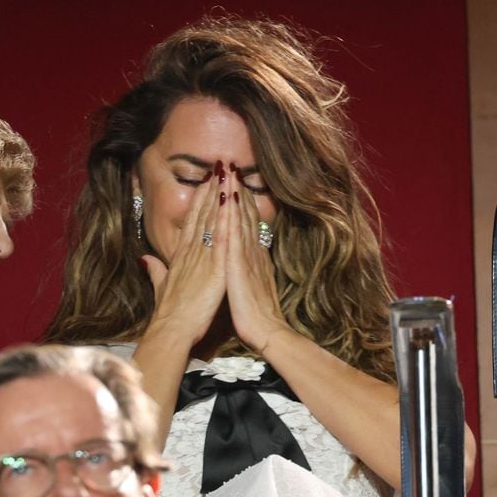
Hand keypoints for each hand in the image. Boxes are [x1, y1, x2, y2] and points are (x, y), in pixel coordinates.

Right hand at [140, 162, 229, 346]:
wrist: (172, 330)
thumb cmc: (168, 313)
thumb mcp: (161, 286)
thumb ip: (154, 270)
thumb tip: (144, 257)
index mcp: (182, 255)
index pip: (193, 221)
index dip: (200, 200)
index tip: (207, 181)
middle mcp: (192, 252)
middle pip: (203, 214)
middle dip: (211, 189)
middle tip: (219, 166)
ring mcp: (203, 258)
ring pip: (213, 220)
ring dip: (220, 195)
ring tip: (227, 173)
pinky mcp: (215, 269)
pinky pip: (223, 239)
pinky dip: (227, 219)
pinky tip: (233, 202)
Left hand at [225, 182, 293, 353]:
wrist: (267, 331)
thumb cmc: (255, 315)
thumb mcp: (248, 287)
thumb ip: (243, 272)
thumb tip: (237, 262)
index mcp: (250, 257)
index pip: (242, 224)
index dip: (237, 202)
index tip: (231, 182)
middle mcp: (252, 251)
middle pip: (242, 215)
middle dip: (236, 188)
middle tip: (230, 164)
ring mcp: (248, 255)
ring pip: (240, 218)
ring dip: (235, 192)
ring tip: (229, 169)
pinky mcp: (242, 264)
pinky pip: (237, 233)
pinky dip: (233, 214)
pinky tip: (230, 196)